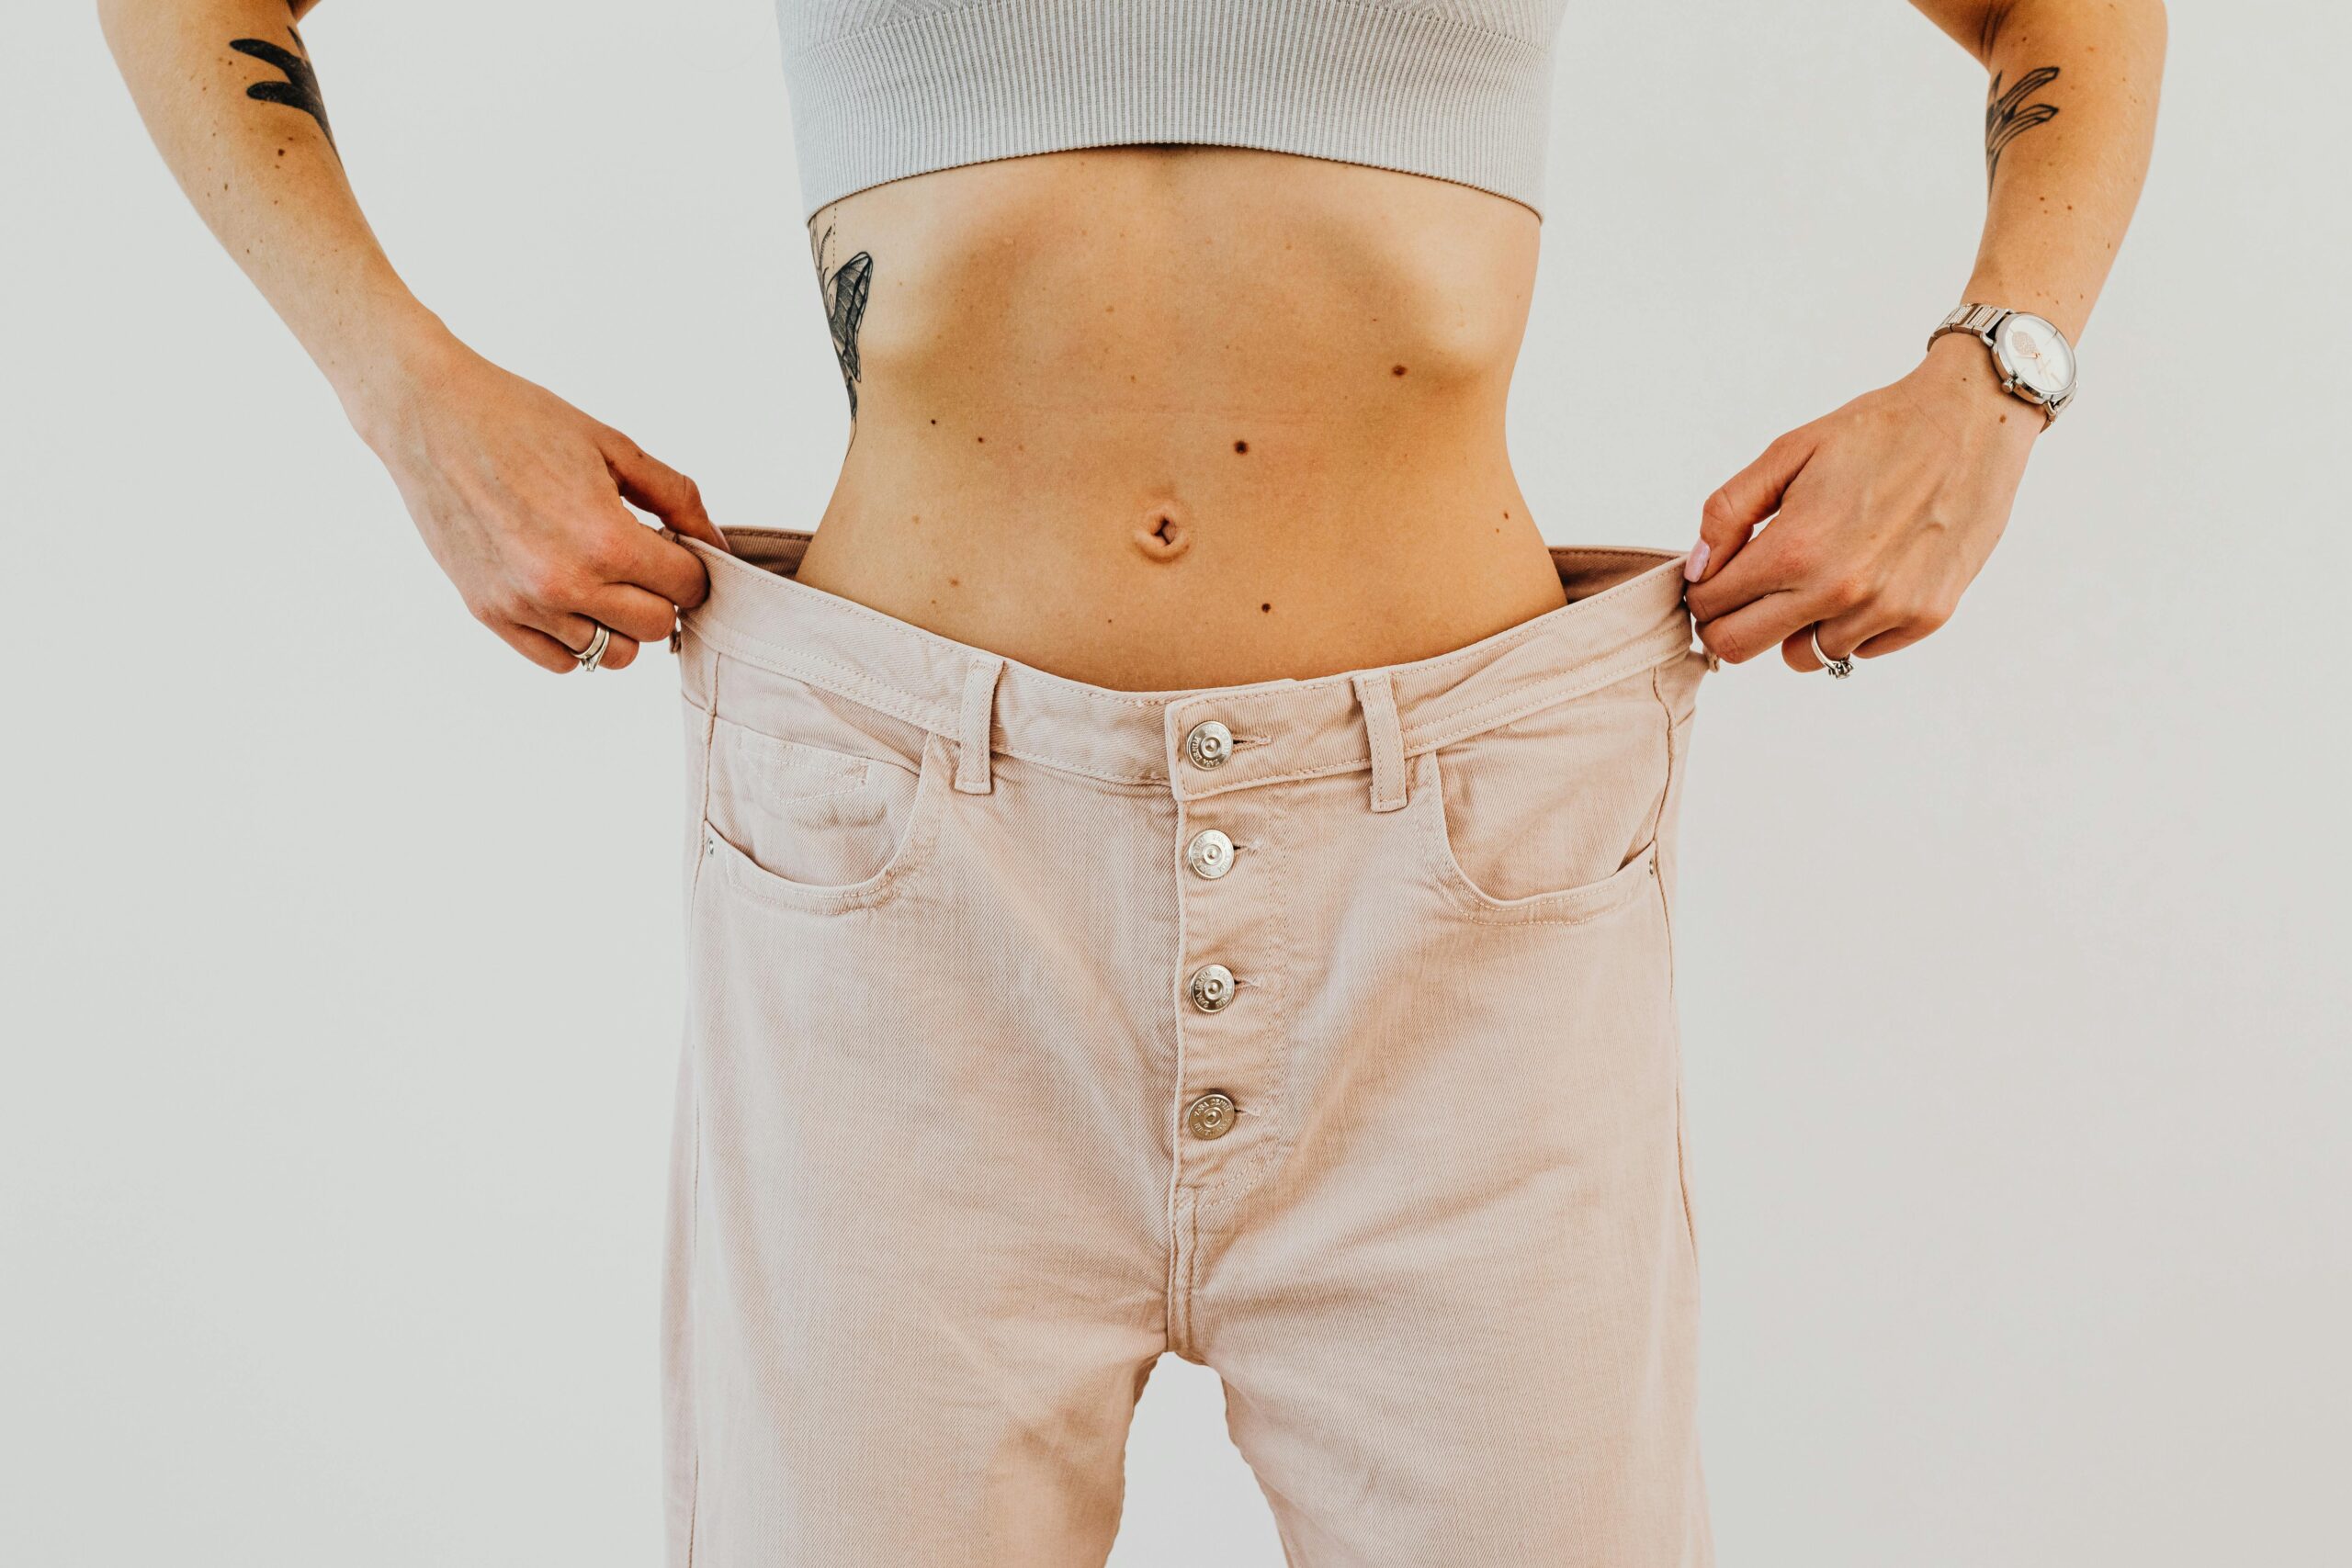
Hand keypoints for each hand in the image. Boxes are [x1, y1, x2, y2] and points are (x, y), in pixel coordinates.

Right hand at [350, 331, 729, 671]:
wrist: (431, 415)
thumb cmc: (523, 421)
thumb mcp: (615, 447)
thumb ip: (677, 498)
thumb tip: (718, 544)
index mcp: (604, 539)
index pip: (688, 587)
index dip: (692, 565)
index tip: (674, 546)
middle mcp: (565, 583)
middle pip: (656, 627)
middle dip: (661, 594)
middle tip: (640, 559)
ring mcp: (525, 604)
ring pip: (612, 654)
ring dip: (620, 621)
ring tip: (602, 576)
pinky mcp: (490, 613)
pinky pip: (560, 661)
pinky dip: (576, 638)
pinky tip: (570, 595)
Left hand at [1684, 334, 2040, 671]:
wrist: (1972, 422)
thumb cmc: (1877, 431)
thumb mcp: (1787, 452)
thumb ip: (1729, 512)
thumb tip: (1698, 567)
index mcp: (1796, 548)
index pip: (1710, 607)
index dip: (1701, 593)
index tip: (1712, 579)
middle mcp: (1839, 591)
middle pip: (1742, 648)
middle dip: (1729, 622)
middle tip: (1743, 593)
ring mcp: (1886, 610)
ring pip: (1803, 656)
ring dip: (1795, 624)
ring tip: (1816, 575)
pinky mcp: (1926, 617)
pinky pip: (1858, 650)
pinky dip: (1849, 626)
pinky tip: (1864, 577)